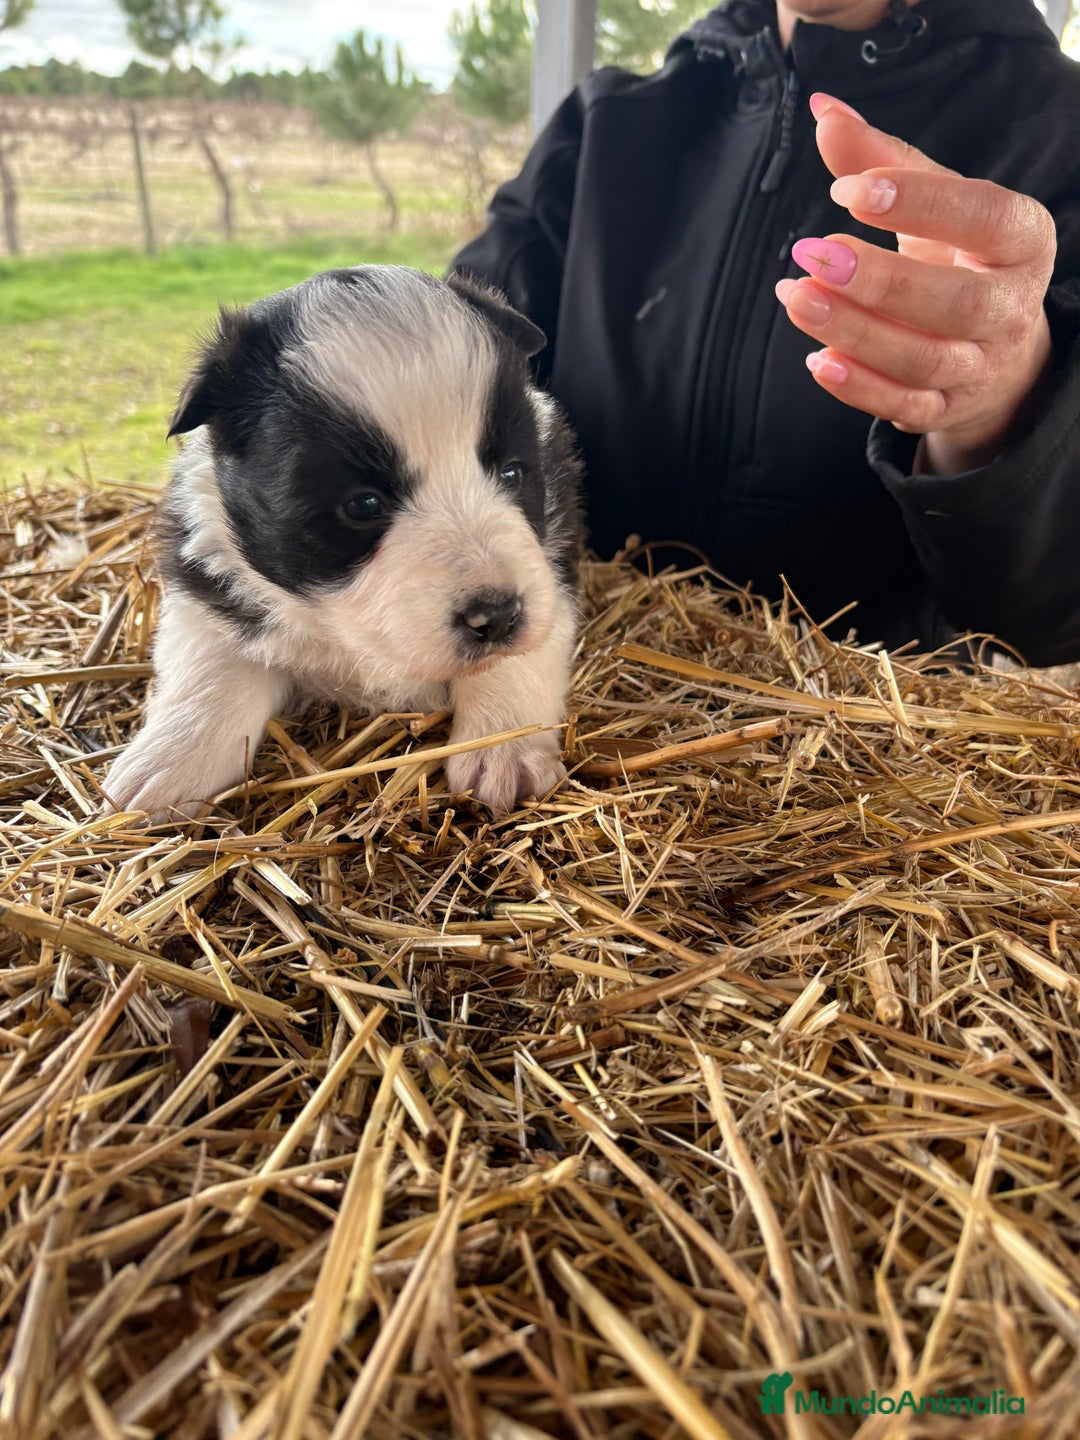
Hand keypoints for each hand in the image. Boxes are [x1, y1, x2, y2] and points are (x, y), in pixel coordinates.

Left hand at [775, 93, 1055, 474]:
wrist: (995, 350)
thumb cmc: (958, 258)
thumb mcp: (934, 206)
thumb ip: (882, 160)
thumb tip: (822, 110)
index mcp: (1021, 240)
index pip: (984, 217)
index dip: (920, 203)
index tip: (850, 190)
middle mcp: (1010, 307)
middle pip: (954, 302)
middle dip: (880, 281)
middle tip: (811, 252)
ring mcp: (980, 365)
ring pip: (923, 359)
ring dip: (854, 332)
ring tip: (795, 297)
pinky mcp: (947, 408)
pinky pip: (906, 406)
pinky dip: (859, 388)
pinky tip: (816, 361)